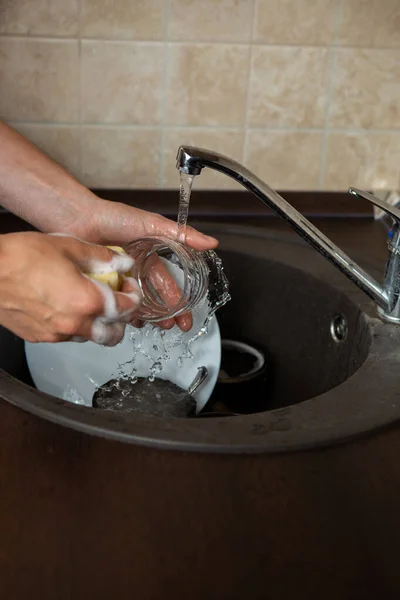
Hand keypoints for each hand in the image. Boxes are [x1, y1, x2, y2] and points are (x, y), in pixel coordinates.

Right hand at [0, 232, 141, 345]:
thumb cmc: (20, 257)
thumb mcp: (69, 247)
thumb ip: (102, 257)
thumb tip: (123, 262)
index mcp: (88, 301)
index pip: (126, 309)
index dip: (133, 296)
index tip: (129, 286)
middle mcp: (75, 324)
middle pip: (113, 335)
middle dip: (120, 320)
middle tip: (116, 301)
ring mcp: (56, 334)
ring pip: (89, 337)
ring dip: (96, 324)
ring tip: (88, 301)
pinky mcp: (39, 337)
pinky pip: (66, 336)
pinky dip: (73, 325)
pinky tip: (65, 306)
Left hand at [64, 198, 218, 330]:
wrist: (78, 218)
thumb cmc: (112, 217)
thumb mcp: (152, 225)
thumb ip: (182, 235)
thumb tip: (210, 242)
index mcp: (148, 259)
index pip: (168, 285)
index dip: (179, 302)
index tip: (185, 317)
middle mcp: (134, 271)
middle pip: (154, 300)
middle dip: (165, 315)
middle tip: (172, 327)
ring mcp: (117, 280)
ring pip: (135, 304)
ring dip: (144, 317)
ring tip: (151, 325)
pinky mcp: (100, 285)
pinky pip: (114, 303)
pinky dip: (121, 312)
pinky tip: (126, 319)